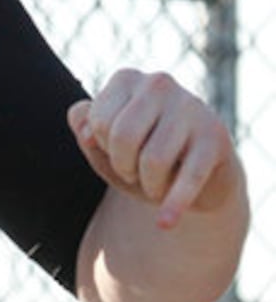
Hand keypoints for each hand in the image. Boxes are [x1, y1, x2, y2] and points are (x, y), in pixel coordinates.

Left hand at [67, 68, 244, 230]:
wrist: (200, 175)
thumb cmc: (143, 154)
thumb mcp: (106, 145)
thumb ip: (84, 130)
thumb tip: (86, 133)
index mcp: (127, 79)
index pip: (98, 121)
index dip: (103, 148)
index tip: (118, 153)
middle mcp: (159, 84)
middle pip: (123, 137)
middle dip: (123, 167)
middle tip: (134, 173)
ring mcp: (191, 108)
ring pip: (153, 159)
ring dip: (149, 185)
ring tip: (155, 183)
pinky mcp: (216, 138)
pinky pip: (189, 176)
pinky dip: (174, 203)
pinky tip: (165, 221)